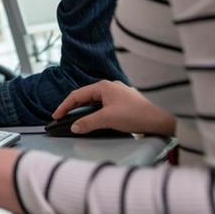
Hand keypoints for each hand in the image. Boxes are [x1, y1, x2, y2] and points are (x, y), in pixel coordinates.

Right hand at [52, 80, 175, 135]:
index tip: (56, 115)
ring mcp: (118, 94)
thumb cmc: (135, 115)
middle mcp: (110, 87)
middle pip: (85, 97)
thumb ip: (88, 122)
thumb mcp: (107, 119)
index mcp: (103, 86)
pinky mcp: (124, 103)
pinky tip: (95, 121)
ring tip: (76, 121)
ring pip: (95, 102)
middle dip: (73, 108)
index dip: (64, 106)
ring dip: (85, 111)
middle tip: (63, 119)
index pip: (77, 95)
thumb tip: (74, 127)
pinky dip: (95, 113)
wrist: (159, 120)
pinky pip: (104, 106)